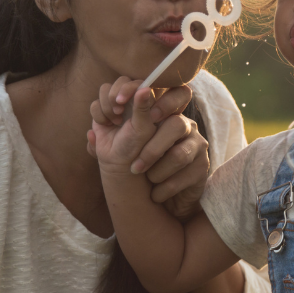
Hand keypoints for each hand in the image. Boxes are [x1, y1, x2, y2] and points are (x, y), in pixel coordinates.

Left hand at [87, 78, 209, 217]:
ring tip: (145, 182)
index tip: (129, 115)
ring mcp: (197, 146)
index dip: (153, 100)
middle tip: (134, 166)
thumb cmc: (138, 167)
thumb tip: (89, 134)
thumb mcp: (118, 150)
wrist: (161, 198)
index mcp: (164, 114)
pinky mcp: (203, 168)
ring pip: (180, 154)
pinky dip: (166, 189)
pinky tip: (155, 194)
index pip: (169, 93)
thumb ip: (105, 138)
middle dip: (152, 147)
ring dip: (157, 172)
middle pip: (176, 124)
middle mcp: (185, 126)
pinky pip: (186, 176)